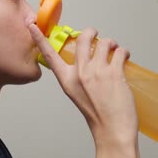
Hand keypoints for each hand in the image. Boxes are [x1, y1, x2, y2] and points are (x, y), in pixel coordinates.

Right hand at [27, 21, 137, 149]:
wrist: (111, 130)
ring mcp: (97, 72)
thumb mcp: (76, 94)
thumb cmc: (97, 115)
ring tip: (115, 49)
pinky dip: (124, 52)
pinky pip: (120, 52)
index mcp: (66, 79)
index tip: (32, 26)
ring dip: (111, 43)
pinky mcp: (114, 73)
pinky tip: (124, 57)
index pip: (49, 55)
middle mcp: (80, 73)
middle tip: (96, 34)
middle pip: (83, 38)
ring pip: (105, 42)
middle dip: (91, 31)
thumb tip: (87, 58)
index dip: (39, 39)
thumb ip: (76, 76)